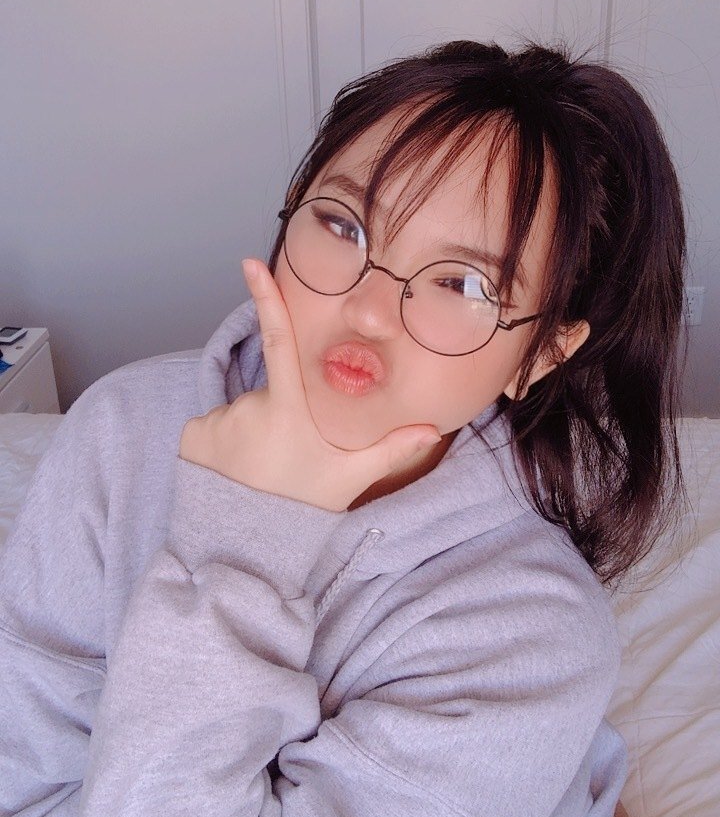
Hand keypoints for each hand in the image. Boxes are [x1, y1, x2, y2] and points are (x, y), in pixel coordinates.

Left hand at [179, 258, 441, 511]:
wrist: (241, 552)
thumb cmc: (299, 512)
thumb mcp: (347, 479)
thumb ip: (389, 450)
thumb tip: (433, 429)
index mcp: (289, 410)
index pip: (280, 343)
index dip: (267, 299)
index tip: (250, 264)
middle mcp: (249, 408)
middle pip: (268, 393)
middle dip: (277, 415)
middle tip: (286, 459)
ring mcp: (216, 421)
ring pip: (239, 412)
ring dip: (248, 432)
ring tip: (258, 472)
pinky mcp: (191, 437)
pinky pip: (211, 427)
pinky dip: (221, 443)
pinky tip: (232, 474)